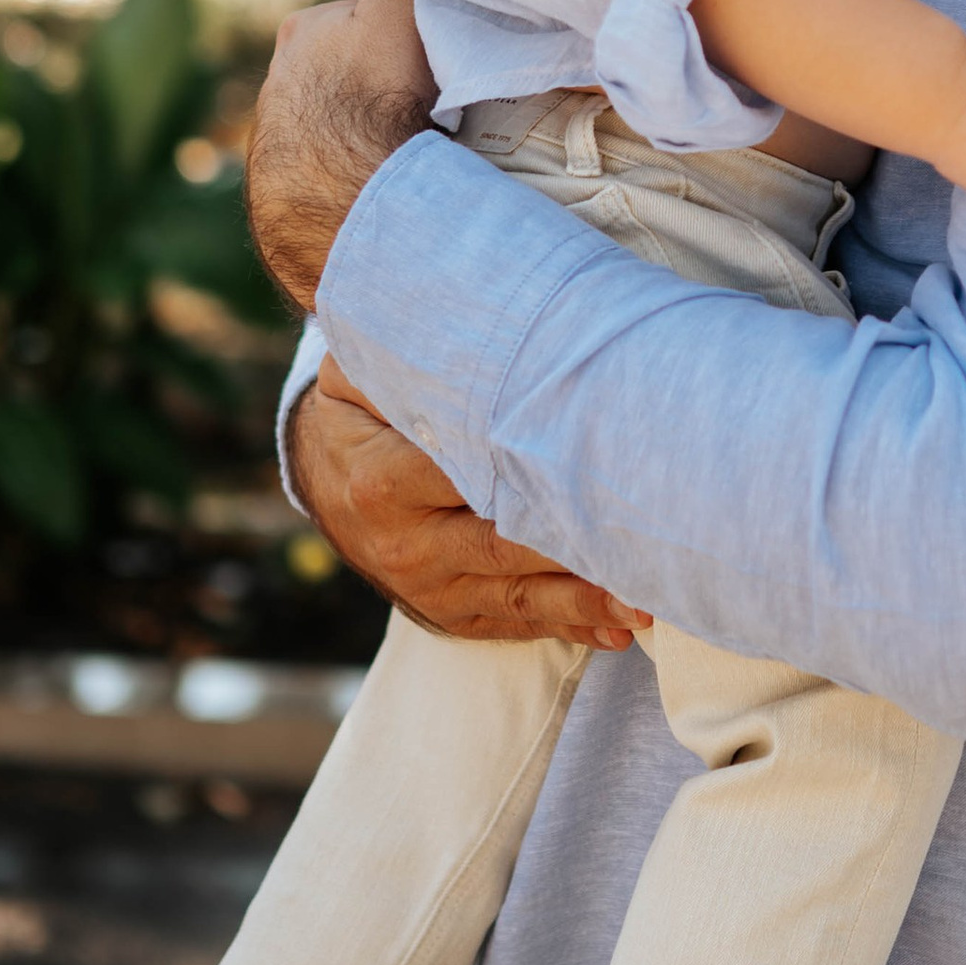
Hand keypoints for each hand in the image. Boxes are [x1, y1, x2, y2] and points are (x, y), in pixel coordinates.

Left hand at [245, 0, 437, 313]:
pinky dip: (346, 176)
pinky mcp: (281, 195)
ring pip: (330, 125)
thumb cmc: (376, 89)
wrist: (349, 190)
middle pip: (339, 74)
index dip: (393, 35)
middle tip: (418, 105)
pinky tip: (374, 184)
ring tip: (400, 150)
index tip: (422, 58)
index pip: (353, 22)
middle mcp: (274, 86)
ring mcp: (274, 144)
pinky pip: (321, 175)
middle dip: (371, 85)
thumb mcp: (399, 3)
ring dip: (359, 133)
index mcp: (299, 36)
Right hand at [293, 361, 644, 647]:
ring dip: (583, 604)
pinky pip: (511, 623)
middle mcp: (406, 544)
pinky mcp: (445, 613)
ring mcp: (425, 587)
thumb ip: (409, 359)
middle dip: (574, 551)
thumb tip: (458, 333)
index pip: (473, 479)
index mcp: (384, 482)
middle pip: (504, 548)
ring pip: (515, 597)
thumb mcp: (363, 373)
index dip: (536, 475)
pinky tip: (616, 631)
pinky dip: (566, 627)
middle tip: (645, 549)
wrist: (321, 472)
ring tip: (644, 603)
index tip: (596, 467)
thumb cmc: (363, 407)